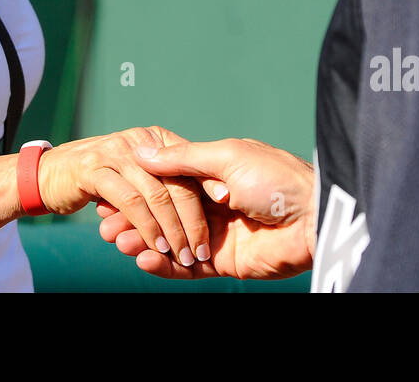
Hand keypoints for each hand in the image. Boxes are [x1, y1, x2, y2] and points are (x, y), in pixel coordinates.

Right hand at [37, 126, 212, 266]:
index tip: (226, 210)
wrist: (32, 177)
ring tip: (180, 256)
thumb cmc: (84, 174)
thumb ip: (180, 171)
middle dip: (191, 220)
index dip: (207, 188)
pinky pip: (130, 205)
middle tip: (200, 251)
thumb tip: (217, 190)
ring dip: (170, 232)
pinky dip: (145, 230)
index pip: (189, 165)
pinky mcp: (96, 174)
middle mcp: (139, 144)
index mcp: (156, 139)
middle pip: (175, 183)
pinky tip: (151, 252)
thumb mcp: (140, 172)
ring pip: (154, 197)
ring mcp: (116, 157)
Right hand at [96, 137, 315, 279]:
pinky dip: (163, 265)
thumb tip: (143, 150)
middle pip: (164, 214)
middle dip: (134, 218)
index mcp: (215, 173)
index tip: (109, 194)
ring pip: (170, 240)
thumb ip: (183, 159)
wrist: (314, 218)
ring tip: (116, 240)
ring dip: (142, 241)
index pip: (167, 184)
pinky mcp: (224, 263)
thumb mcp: (226, 157)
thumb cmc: (277, 178)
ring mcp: (217, 234)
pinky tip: (141, 258)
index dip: (139, 189)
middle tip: (105, 224)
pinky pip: (187, 267)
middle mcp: (213, 203)